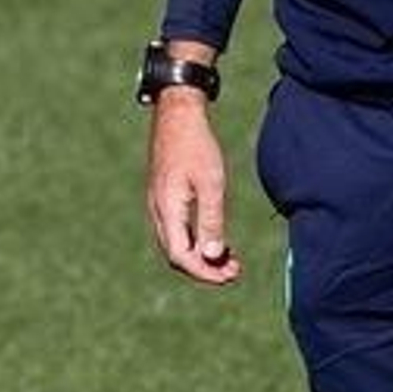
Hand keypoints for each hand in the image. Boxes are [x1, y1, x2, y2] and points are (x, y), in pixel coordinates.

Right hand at [145, 91, 240, 284]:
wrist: (177, 115)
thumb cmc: (196, 145)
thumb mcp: (211, 183)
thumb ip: (211, 221)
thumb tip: (211, 257)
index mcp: (167, 209)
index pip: (181, 257)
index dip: (204, 272)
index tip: (229, 277)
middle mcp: (158, 212)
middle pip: (177, 256)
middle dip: (205, 269)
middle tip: (234, 272)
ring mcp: (159, 205)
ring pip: (177, 245)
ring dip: (202, 257)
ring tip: (230, 261)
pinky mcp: (165, 198)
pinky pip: (177, 231)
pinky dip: (197, 242)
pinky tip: (217, 240)